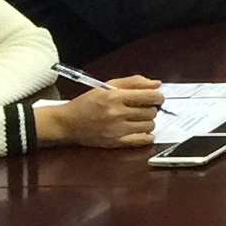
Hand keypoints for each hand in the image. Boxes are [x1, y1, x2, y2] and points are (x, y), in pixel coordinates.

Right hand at [40, 75, 162, 147]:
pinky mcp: (116, 143)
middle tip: (143, 107)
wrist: (67, 123)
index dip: (157, 96)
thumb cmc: (87, 103)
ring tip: (138, 118)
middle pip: (151, 111)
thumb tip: (157, 84)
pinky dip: (146, 135)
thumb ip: (133, 82)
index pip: (149, 96)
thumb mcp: (107, 86)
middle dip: (151, 108)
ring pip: (149, 125)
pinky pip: (142, 140)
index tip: (157, 97)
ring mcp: (117, 130)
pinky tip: (140, 130)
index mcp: (115, 97)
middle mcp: (117, 114)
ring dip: (148, 121)